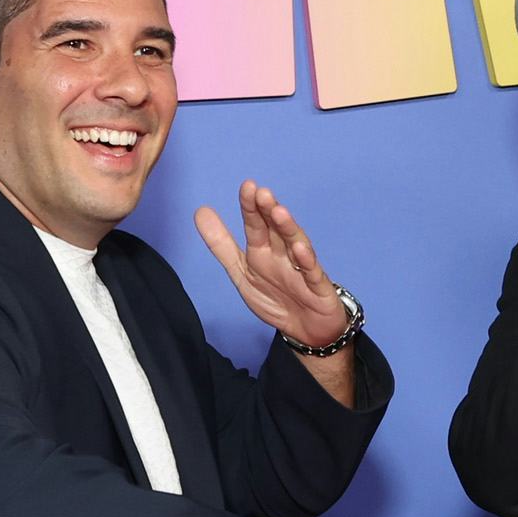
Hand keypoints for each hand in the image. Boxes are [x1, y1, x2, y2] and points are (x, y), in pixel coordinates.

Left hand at [196, 181, 352, 348]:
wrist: (307, 330)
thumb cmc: (277, 297)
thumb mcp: (242, 272)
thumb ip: (221, 244)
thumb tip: (200, 211)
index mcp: (263, 250)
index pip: (256, 224)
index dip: (250, 207)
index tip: (246, 186)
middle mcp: (283, 254)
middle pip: (276, 229)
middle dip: (269, 211)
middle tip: (261, 193)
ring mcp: (302, 268)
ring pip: (295, 244)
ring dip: (288, 228)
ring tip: (279, 213)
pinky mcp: (318, 287)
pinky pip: (311, 273)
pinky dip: (306, 261)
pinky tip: (300, 249)